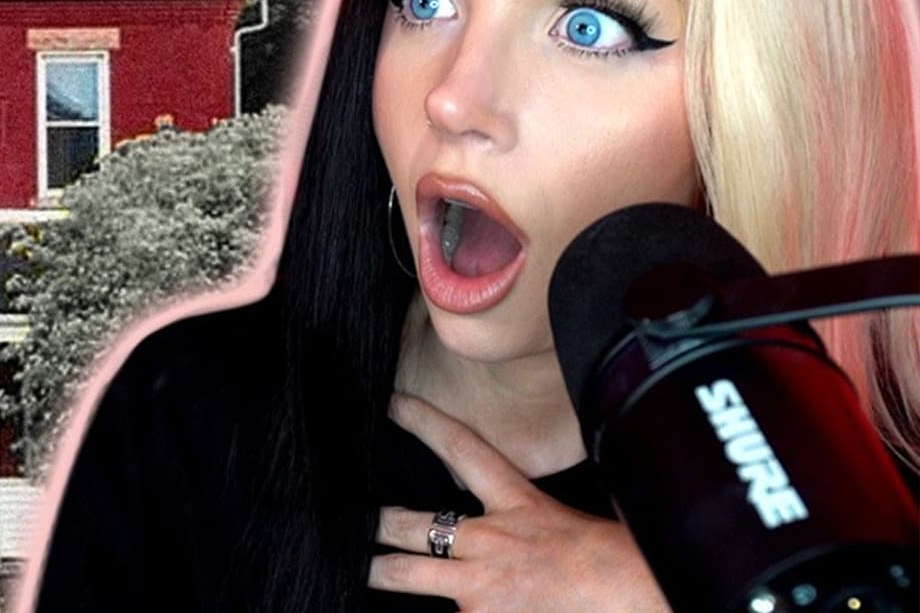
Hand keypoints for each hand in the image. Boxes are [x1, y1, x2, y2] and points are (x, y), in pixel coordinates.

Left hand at [369, 394, 670, 611]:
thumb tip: (573, 485)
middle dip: (378, 521)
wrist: (641, 603)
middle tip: (355, 519)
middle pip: (411, 523)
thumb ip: (556, 511)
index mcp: (521, 506)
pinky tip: (424, 611)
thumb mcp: (594, 520)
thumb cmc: (629, 568)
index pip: (464, 450)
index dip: (423, 422)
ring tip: (362, 573)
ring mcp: (479, 588)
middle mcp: (490, 543)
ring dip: (383, 575)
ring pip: (406, 577)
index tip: (393, 404)